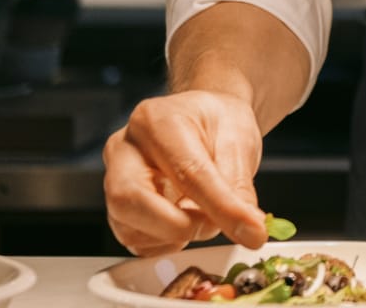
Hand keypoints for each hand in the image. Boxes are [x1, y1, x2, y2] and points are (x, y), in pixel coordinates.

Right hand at [104, 90, 271, 255]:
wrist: (203, 121)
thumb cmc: (216, 124)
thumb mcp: (239, 143)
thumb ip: (240, 190)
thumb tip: (251, 231)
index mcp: (157, 121)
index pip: (186, 172)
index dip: (220, 206)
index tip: (250, 229)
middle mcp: (124, 149)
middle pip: (129, 200)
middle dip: (177, 226)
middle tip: (213, 224)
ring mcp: (114, 180)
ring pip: (129, 228)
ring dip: (174, 237)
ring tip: (204, 217)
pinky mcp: (119, 208)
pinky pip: (135, 240)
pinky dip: (166, 243)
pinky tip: (186, 222)